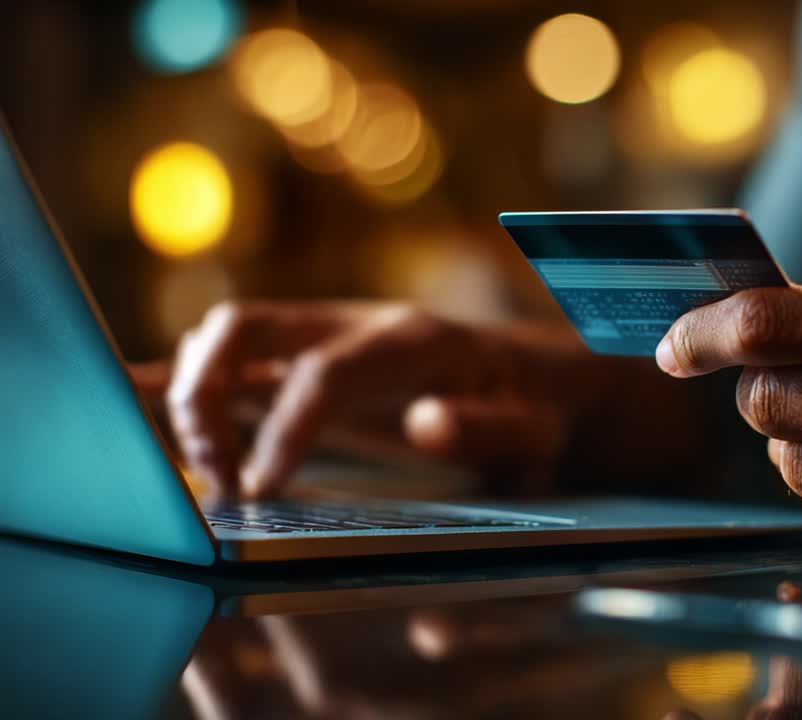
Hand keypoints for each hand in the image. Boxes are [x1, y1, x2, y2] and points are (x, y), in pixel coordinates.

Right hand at [133, 301, 655, 497]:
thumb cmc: (530, 410)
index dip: (284, 431)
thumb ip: (488, 429)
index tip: (259, 491)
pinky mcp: (304, 352)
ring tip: (209, 474)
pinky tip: (132, 401)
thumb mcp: (534, 429)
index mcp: (414, 340)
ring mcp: (324, 331)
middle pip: (246, 327)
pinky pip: (232, 354)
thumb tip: (426, 422)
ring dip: (191, 397)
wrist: (528, 375)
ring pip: (225, 335)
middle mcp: (356, 322)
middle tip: (219, 482)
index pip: (324, 374)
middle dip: (205, 398)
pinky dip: (180, 377)